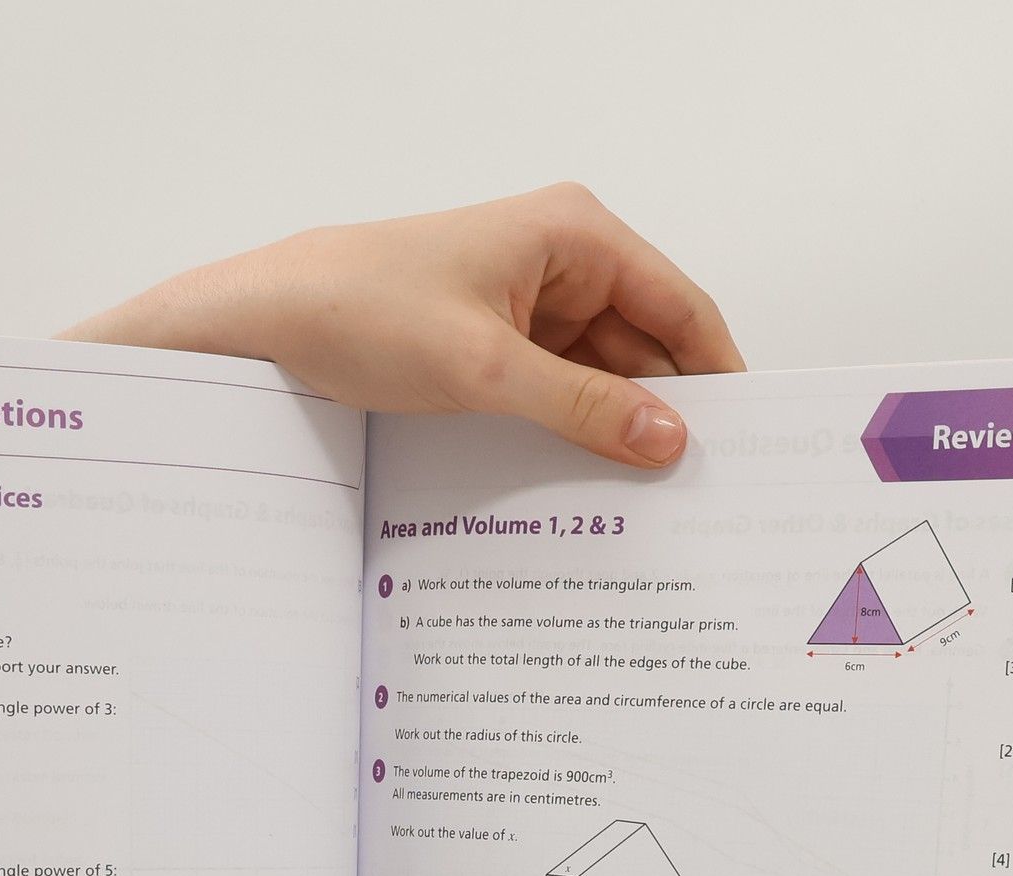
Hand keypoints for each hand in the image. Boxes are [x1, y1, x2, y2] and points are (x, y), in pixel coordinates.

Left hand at [62, 182, 743, 467]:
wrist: (262, 324)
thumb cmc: (359, 309)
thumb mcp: (486, 370)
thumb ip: (585, 407)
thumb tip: (669, 439)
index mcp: (575, 235)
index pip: (681, 307)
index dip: (719, 375)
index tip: (751, 442)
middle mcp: (559, 262)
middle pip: (646, 347)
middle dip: (667, 413)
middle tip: (701, 494)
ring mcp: (525, 306)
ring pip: (601, 377)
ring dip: (616, 432)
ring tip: (649, 503)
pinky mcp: (491, 346)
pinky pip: (555, 393)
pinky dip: (571, 434)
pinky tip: (586, 486)